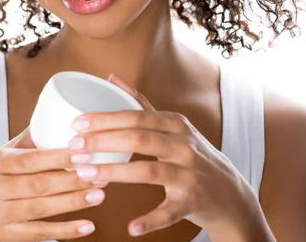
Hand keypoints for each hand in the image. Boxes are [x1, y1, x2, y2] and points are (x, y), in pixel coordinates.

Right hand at [0, 126, 107, 241]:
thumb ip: (22, 144)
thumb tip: (53, 117)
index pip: (28, 159)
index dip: (58, 157)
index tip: (83, 152)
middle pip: (38, 185)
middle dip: (72, 179)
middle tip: (99, 172)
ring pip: (41, 209)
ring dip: (73, 202)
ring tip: (99, 194)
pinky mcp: (4, 237)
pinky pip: (39, 234)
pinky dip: (65, 231)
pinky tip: (87, 225)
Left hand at [67, 74, 261, 237]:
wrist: (231, 194)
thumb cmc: (192, 154)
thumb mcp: (173, 125)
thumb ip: (141, 103)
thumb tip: (111, 78)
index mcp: (175, 125)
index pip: (136, 116)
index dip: (105, 119)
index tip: (77, 123)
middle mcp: (184, 146)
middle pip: (139, 139)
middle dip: (103, 142)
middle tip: (74, 147)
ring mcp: (189, 174)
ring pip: (149, 171)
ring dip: (114, 173)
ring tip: (85, 174)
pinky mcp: (192, 202)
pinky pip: (168, 212)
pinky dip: (149, 220)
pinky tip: (130, 227)